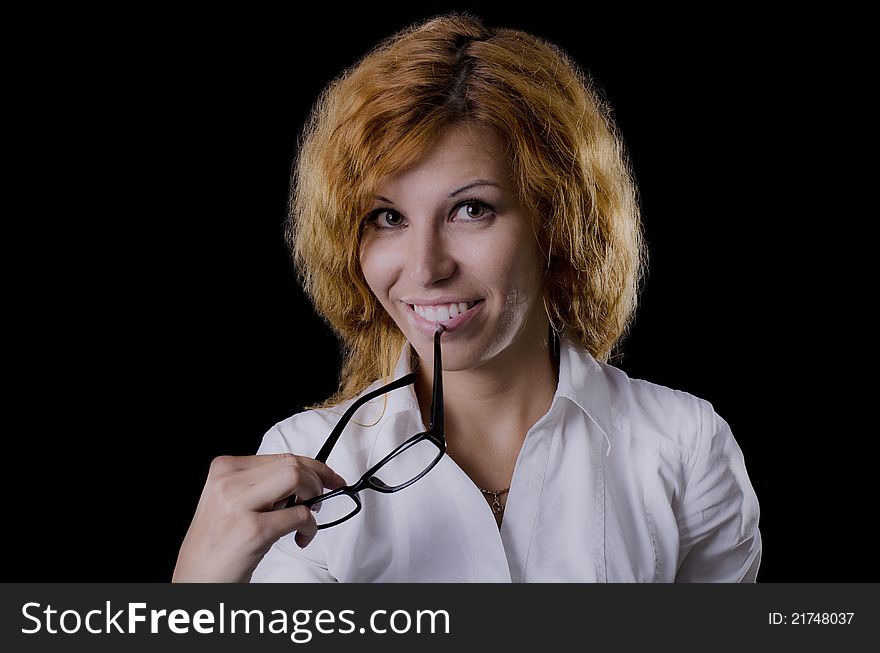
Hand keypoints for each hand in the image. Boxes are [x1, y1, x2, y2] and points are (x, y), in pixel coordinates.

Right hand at [172, 453, 345, 582]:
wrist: (195, 578)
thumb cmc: (216, 543)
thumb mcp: (229, 501)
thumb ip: (259, 485)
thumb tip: (304, 478)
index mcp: (224, 469)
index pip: (281, 456)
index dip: (313, 466)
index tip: (329, 476)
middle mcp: (228, 482)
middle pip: (292, 464)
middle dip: (317, 480)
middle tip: (319, 500)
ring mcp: (239, 505)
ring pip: (297, 479)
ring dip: (313, 498)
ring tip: (306, 518)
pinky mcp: (252, 530)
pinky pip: (299, 515)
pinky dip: (309, 527)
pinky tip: (300, 538)